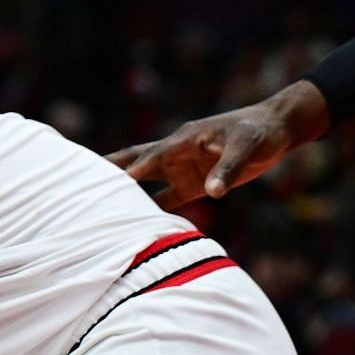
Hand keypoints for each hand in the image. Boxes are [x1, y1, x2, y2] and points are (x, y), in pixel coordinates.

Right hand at [108, 81, 329, 208]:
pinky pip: (166, 200)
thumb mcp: (248, 147)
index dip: (130, 169)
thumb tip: (213, 192)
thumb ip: (228, 169)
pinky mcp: (194, 184)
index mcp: (184, 140)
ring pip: (145, 183)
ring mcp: (182, 169)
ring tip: (94, 204)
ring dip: (124, 192)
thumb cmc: (260, 133)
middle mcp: (177, 154)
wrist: (277, 130)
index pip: (151, 156)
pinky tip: (135, 225)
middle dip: (109, 171)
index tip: (107, 183)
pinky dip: (151, 211)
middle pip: (134, 162)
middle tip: (77, 181)